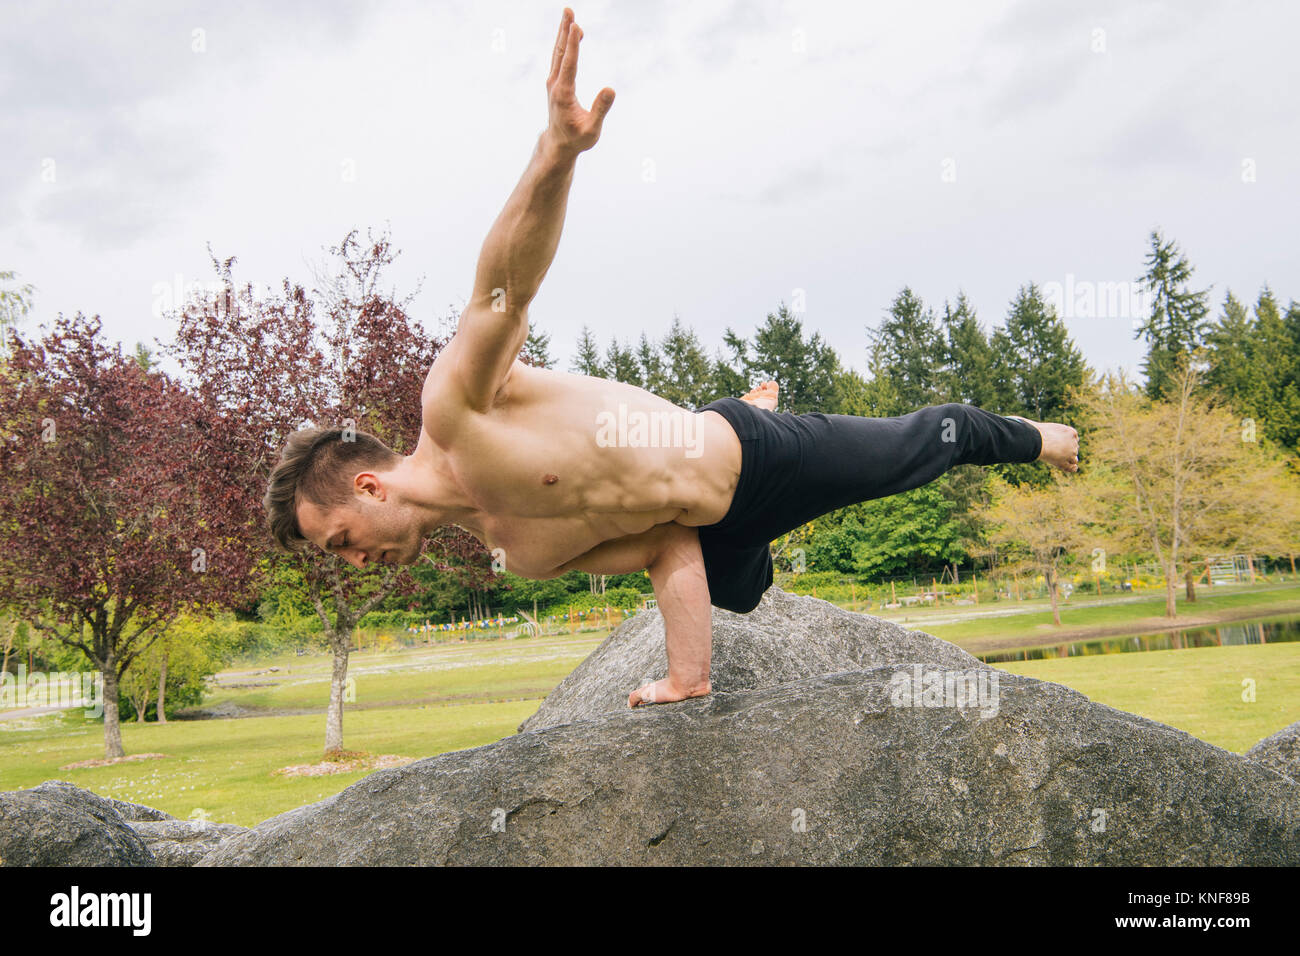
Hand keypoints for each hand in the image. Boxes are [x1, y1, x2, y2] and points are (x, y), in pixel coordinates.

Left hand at [545, 8, 614, 153]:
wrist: (559, 144)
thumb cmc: (577, 139)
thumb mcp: (592, 129)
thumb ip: (600, 109)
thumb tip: (611, 89)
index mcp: (563, 94)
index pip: (569, 64)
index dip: (573, 44)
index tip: (576, 26)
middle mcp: (555, 84)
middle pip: (560, 52)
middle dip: (565, 30)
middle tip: (568, 10)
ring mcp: (553, 82)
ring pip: (558, 53)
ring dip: (563, 33)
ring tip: (569, 15)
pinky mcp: (555, 82)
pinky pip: (560, 58)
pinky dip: (565, 44)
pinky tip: (571, 35)